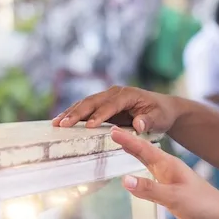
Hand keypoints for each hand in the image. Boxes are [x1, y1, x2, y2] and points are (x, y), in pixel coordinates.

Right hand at [52, 85, 177, 132]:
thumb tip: (139, 124)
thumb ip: (149, 121)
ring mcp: (107, 98)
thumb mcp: (159, 118)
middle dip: (77, 113)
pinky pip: (86, 109)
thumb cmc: (161, 113)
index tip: (89, 125)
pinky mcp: (103, 105)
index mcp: (128, 94)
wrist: (162, 108)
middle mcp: (115, 93)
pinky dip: (74, 114)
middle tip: (62, 124)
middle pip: (93, 102)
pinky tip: (61, 122)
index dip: (100, 114)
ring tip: (56, 123)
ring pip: (86, 104)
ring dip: (71, 113)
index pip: (111, 105)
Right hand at [112, 127, 218, 218]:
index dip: (127, 140)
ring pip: (146, 165)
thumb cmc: (203, 204)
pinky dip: (139, 176)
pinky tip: (136, 178)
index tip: (113, 131)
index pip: (143, 149)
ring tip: (122, 147)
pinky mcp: (170, 192)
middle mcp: (167, 170)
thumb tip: (125, 180)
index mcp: (169, 165)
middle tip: (113, 133)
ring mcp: (169, 180)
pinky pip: (149, 180)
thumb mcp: (173, 197)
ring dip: (133, 156)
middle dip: (128, 143)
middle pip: (143, 153)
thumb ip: (149, 189)